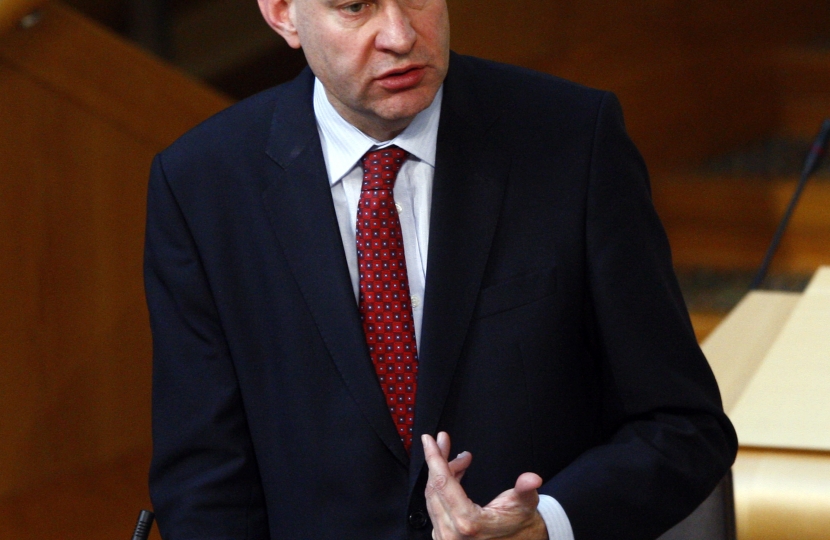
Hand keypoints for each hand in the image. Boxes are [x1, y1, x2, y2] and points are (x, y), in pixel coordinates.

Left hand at [422, 432, 547, 539]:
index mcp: (468, 523)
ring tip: (460, 459)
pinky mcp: (444, 537)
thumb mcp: (525, 504)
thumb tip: (532, 479)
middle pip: (435, 487)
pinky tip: (453, 474)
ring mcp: (446, 537)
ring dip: (442, 473)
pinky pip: (436, 506)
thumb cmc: (520, 525)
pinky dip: (443, 488)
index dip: (434, 458)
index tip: (428, 440)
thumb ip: (524, 489)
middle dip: (438, 460)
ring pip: (434, 496)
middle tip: (443, 441)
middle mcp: (451, 533)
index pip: (442, 483)